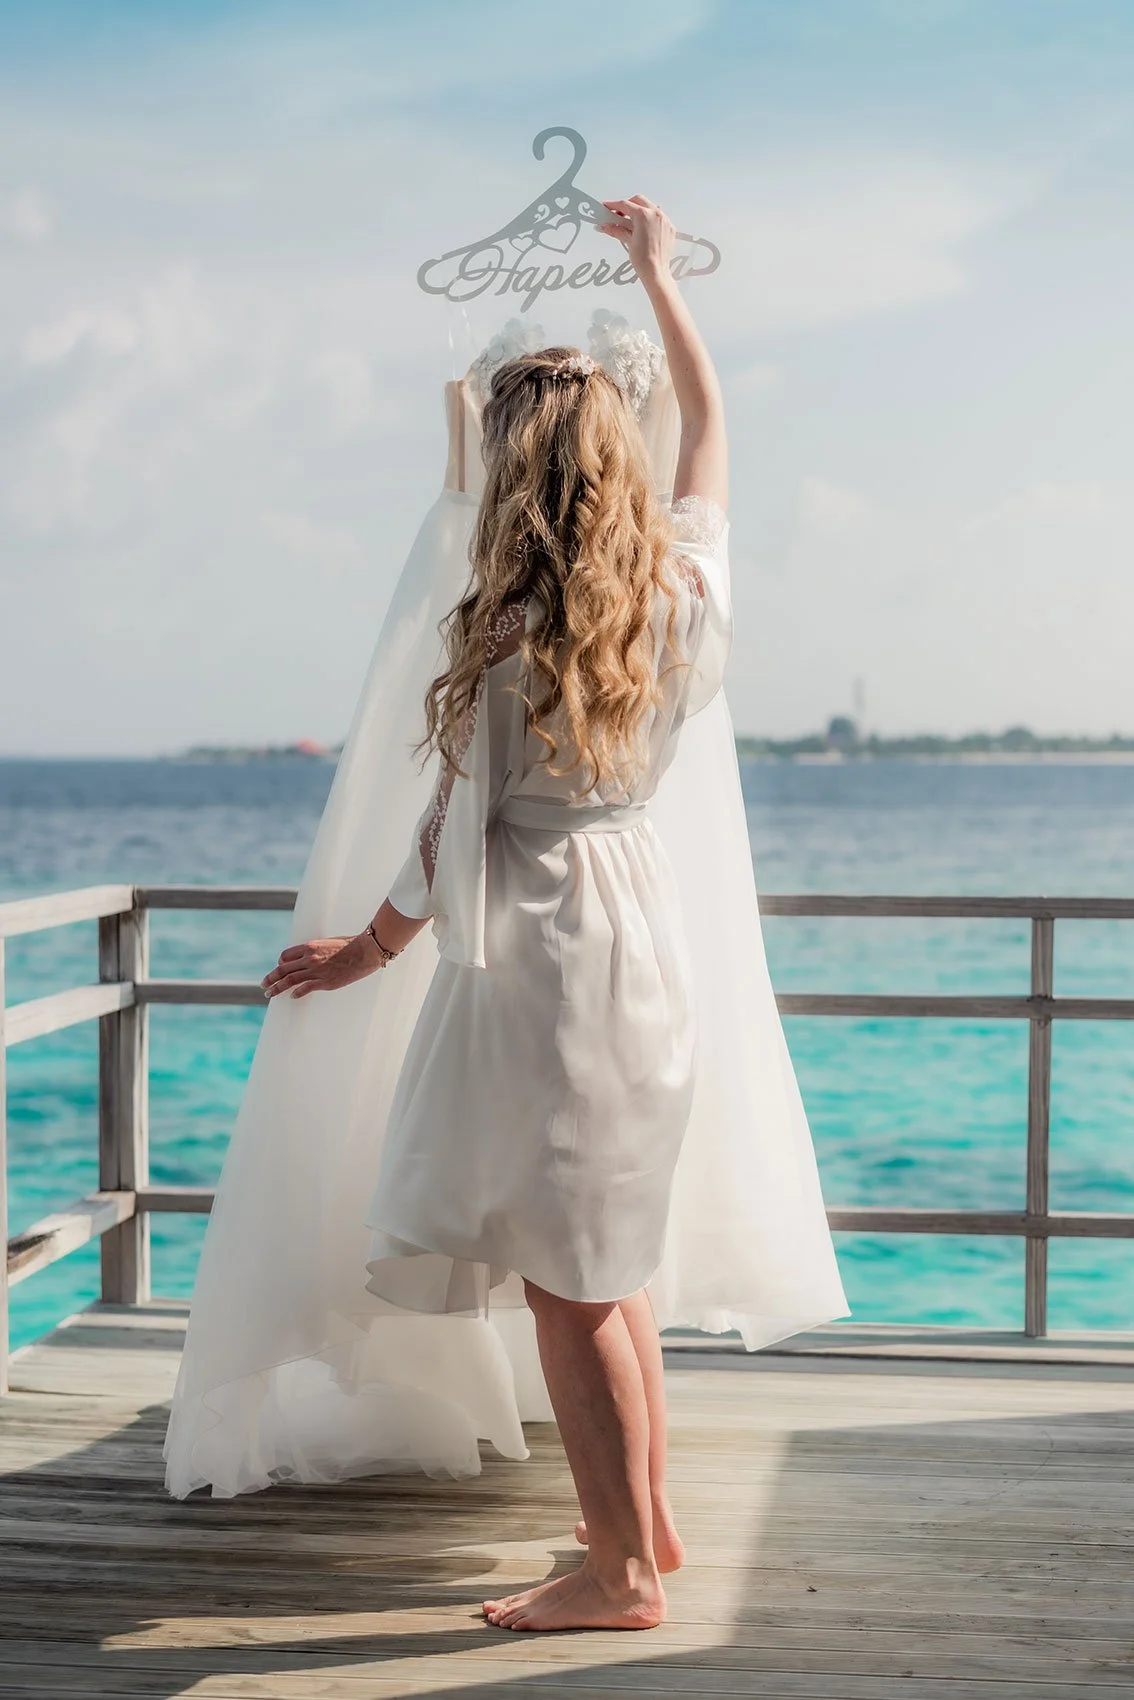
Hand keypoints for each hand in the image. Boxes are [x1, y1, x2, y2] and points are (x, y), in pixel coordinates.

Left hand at [261, 934, 379, 999]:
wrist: (365, 951)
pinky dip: (296, 993)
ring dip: (277, 988)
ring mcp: (316, 971)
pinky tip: (292, 996)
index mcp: (309, 947)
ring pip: (289, 980)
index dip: (280, 963)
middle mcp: (309, 959)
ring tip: (269, 994)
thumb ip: (316, 950)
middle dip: (271, 978)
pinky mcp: (325, 982)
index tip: (279, 968)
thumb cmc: (349, 945)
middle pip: (283, 969)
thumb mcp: (328, 942)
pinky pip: (305, 988)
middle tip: (263, 985)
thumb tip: (308, 957)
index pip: (285, 956)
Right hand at [598, 196, 675, 285]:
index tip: (607, 207)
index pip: (625, 205)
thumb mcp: (628, 241)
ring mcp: (664, 220)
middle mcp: (656, 214)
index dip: (613, 205)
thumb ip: (616, 229)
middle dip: (627, 205)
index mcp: (644, 215)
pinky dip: (649, 218)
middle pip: (638, 201)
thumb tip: (607, 226)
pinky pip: (658, 216)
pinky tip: (643, 227)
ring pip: (649, 206)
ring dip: (639, 210)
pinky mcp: (669, 227)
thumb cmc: (644, 260)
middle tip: (618, 214)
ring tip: (630, 222)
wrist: (656, 272)